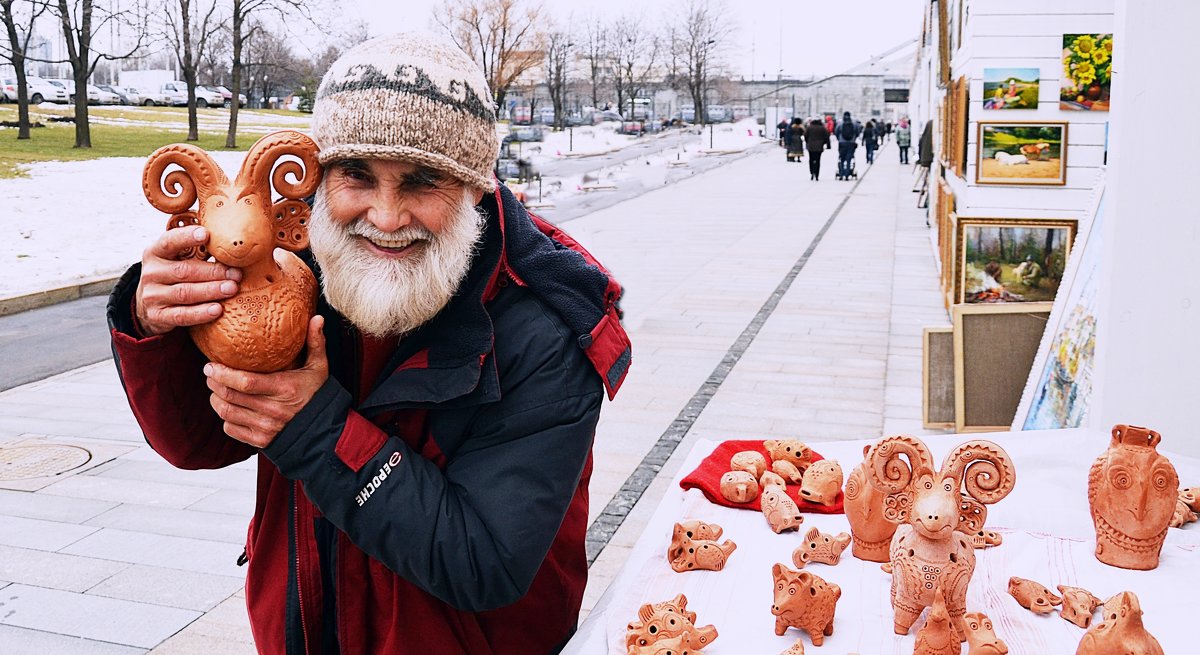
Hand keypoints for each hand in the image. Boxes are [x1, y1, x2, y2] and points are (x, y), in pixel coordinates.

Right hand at [135, 226, 241, 335]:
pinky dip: (200, 313)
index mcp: (156, 252)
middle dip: (213, 272)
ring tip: (232, 288)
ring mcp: (152, 295)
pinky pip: (182, 315)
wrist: (150, 304)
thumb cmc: (174, 275)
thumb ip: (196, 249)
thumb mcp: (177, 258)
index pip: (169, 242)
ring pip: (185, 293)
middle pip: (184, 271)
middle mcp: (151, 273)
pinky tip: (217, 309)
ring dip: (211, 291)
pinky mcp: (157, 316)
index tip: (206, 234)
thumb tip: (230, 240)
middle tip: (236, 274)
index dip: (186, 237)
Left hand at [204, 316, 328, 447]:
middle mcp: (273, 410)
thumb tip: (317, 317)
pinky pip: (231, 428)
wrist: (324, 432)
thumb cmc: (319, 396)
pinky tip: (228, 407)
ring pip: (226, 412)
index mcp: (284, 389)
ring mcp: (265, 428)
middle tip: (210, 372)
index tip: (211, 365)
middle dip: (214, 383)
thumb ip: (316, 343)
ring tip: (215, 388)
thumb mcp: (319, 368)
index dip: (224, 374)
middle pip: (230, 396)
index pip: (245, 382)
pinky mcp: (260, 441)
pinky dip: (225, 417)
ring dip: (215, 399)